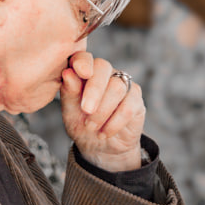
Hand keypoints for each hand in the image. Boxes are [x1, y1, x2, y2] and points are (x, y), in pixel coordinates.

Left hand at [60, 52, 144, 171]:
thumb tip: (68, 73)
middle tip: (86, 110)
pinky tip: (104, 133)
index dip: (83, 62)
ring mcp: (123, 84)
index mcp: (85, 70)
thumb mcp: (69, 111)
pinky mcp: (136, 100)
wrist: (99, 147)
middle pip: (103, 68)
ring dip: (102, 111)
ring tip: (91, 127)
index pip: (84, 57)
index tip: (81, 73)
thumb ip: (69, 92)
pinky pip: (128, 106)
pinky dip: (114, 122)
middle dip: (94, 90)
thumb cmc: (81, 124)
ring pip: (117, 88)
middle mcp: (105, 73)